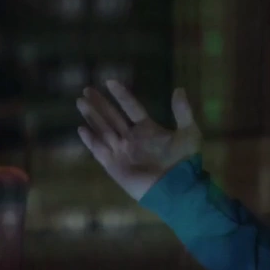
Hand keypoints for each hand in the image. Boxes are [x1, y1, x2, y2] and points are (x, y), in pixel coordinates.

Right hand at [76, 80, 201, 200]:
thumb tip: (179, 89)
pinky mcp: (114, 165)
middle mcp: (132, 138)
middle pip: (112, 116)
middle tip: (87, 89)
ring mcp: (122, 151)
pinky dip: (90, 140)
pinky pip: (99, 150)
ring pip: (103, 129)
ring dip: (92, 116)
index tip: (110, 81)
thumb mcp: (188, 132)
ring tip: (80, 101)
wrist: (176, 188)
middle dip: (100, 103)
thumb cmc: (184, 161)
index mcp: (148, 129)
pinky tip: (81, 129)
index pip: (131, 107)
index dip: (121, 95)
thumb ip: (183, 111)